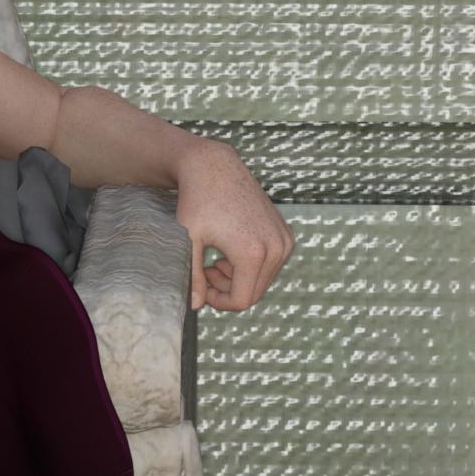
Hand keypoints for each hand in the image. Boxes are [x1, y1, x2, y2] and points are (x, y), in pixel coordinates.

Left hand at [176, 145, 293, 311]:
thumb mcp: (188, 241)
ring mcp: (284, 240)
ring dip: (238, 278)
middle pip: (254, 293)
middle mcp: (275, 248)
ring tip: (215, 261)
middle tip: (206, 271)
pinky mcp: (286, 234)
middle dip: (228, 290)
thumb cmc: (197, 202)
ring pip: (262, 281)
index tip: (202, 288)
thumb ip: (192, 277)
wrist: (215, 168)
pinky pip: (270, 265)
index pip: (242, 300)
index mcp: (253, 253)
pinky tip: (230, 251)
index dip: (219, 302)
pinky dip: (250, 266)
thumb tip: (193, 307)